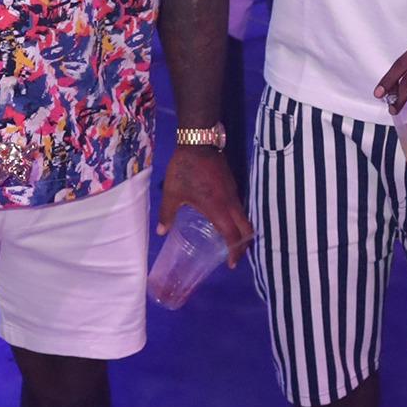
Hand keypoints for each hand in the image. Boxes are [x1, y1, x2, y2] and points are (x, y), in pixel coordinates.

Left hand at [156, 147, 252, 266]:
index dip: (234, 252)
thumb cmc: (185, 169)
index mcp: (218, 209)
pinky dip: (237, 219)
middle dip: (243, 245)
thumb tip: (161, 231)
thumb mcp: (172, 193)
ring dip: (241, 231)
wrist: (198, 141)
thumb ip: (167, 213)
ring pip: (244, 218)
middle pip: (246, 229)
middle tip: (234, 256)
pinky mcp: (233, 185)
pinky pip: (239, 208)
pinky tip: (224, 220)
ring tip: (229, 241)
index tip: (231, 264)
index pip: (233, 235)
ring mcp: (234, 193)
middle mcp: (231, 203)